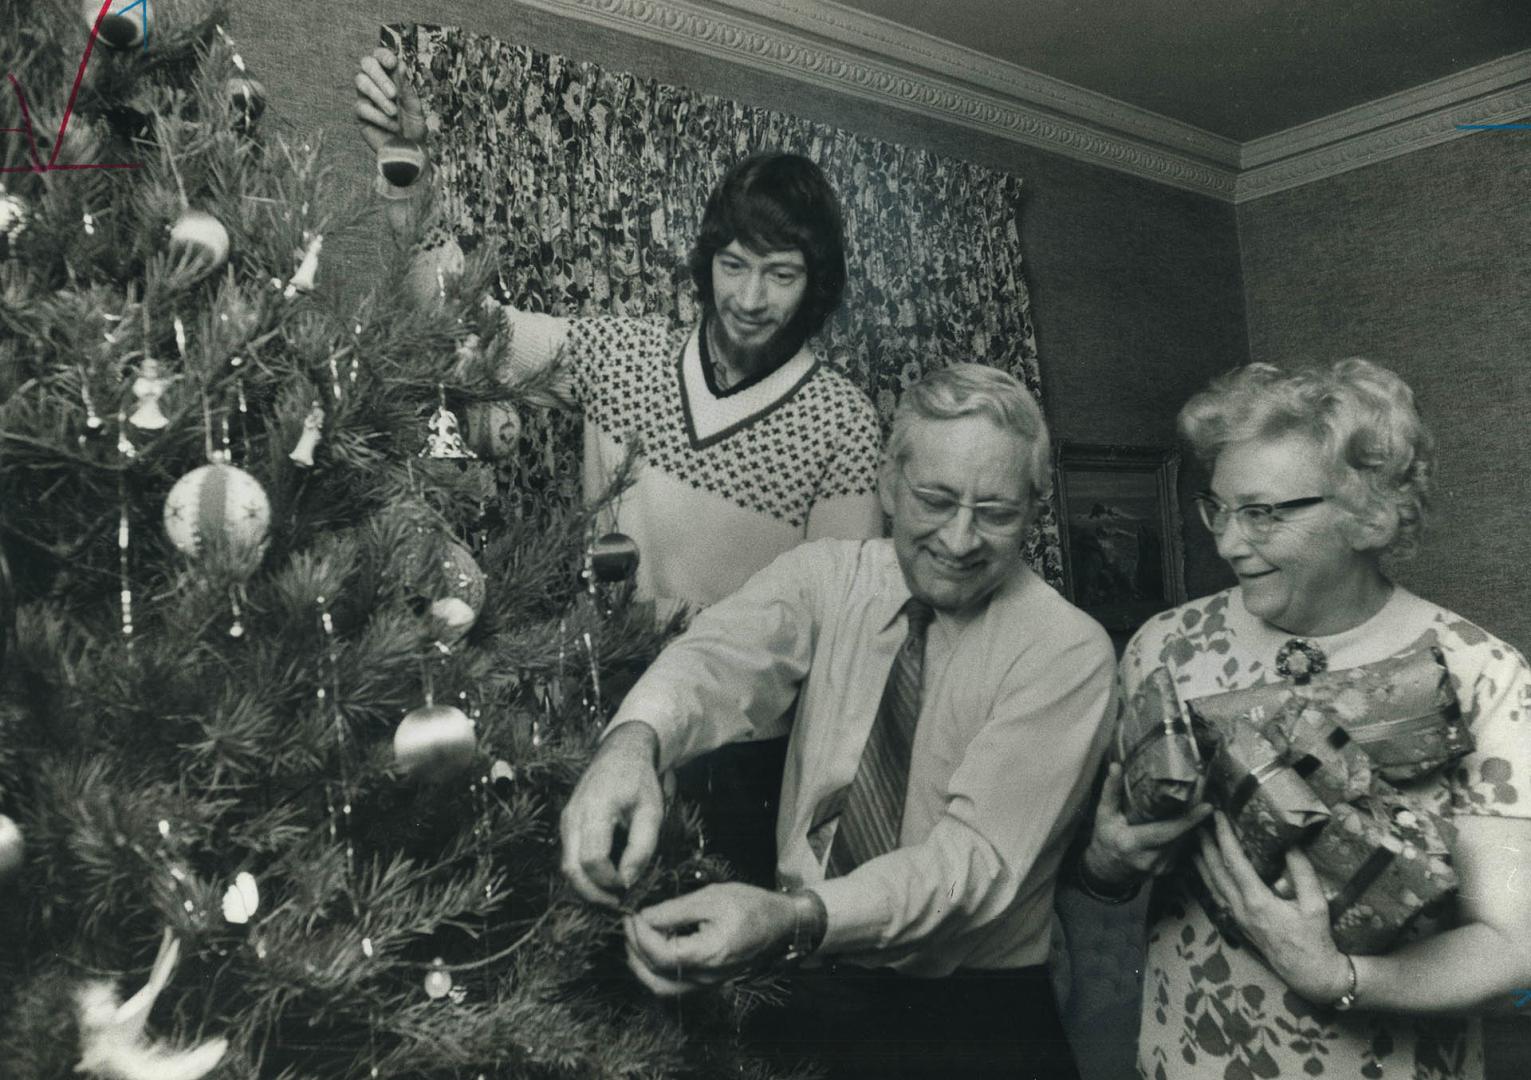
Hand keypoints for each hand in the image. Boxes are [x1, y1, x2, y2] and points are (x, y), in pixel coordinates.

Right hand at [353, 46, 426, 154]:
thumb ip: (406, 88)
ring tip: (394, 112)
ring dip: (379, 96)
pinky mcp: (359, 113)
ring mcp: (365, 96)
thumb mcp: (415, 107)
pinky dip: (379, 116)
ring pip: (360, 82)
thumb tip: (401, 65)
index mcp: (390, 76)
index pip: (380, 55)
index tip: (392, 64)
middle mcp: (375, 82)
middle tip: (394, 94)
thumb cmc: (413, 127)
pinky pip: (362, 107)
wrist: (409, 151)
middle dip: (380, 77)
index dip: (383, 55)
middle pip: (365, 63)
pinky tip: (392, 125)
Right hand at [559, 722, 663, 906]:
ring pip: (567, 866)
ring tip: (614, 894)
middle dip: (593, 894)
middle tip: (618, 903)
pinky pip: (569, 857)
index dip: (609, 881)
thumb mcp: (652, 812)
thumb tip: (627, 882)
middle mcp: (572, 816)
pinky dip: (584, 874)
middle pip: (571, 869)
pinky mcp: (566, 826)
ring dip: (587, 887)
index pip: (592, 860)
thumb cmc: (639, 781)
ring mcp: (565, 821)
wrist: (620, 753)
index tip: (629, 885)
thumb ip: (641, 848)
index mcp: (595, 810)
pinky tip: (606, 879)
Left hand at [624, 883, 796, 995]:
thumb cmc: (751, 906)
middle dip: (635, 948)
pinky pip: (672, 986)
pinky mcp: (706, 982)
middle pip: (655, 975)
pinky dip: (654, 970)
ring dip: (640, 964)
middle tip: (629, 922)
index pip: (660, 954)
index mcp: (709, 954)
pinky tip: (652, 948)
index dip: (640, 934)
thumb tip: (643, 917)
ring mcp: (706, 984)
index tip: (633, 913)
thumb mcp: (712, 898)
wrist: (780, 924)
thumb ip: (674, 910)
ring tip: (635, 936)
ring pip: (660, 987)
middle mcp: (706, 977)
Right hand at [1083, 761, 1211, 886]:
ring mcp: (1163, 866)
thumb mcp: (1104, 814)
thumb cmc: (1105, 838)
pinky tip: (1189, 814)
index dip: (1188, 820)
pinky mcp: (1170, 868)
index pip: (1166, 832)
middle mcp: (1151, 859)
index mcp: (1133, 844)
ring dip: (1193, 819)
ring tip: (1199, 794)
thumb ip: (1111, 791)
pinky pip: (1183, 845)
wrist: (1108, 869)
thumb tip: (1115, 766)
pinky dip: (1187, 829)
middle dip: (1195, 810)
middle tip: (1203, 786)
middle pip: (1182, 833)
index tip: (1207, 807)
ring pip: (1185, 839)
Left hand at [1194, 810, 1350, 1003]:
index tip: (1218, 816)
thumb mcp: (1316, 905)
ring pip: (1211, 884)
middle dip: (1205, 845)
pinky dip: (1207, 879)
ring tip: (1193, 840)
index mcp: (1257, 902)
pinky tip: (1203, 870)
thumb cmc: (1315, 939)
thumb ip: (1303, 872)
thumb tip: (1291, 843)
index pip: (1234, 862)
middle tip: (1196, 821)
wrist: (1309, 973)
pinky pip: (1216, 896)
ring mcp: (1236, 917)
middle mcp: (1240, 909)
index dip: (1224, 837)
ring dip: (1201, 861)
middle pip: (1214, 871)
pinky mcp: (1238, 923)